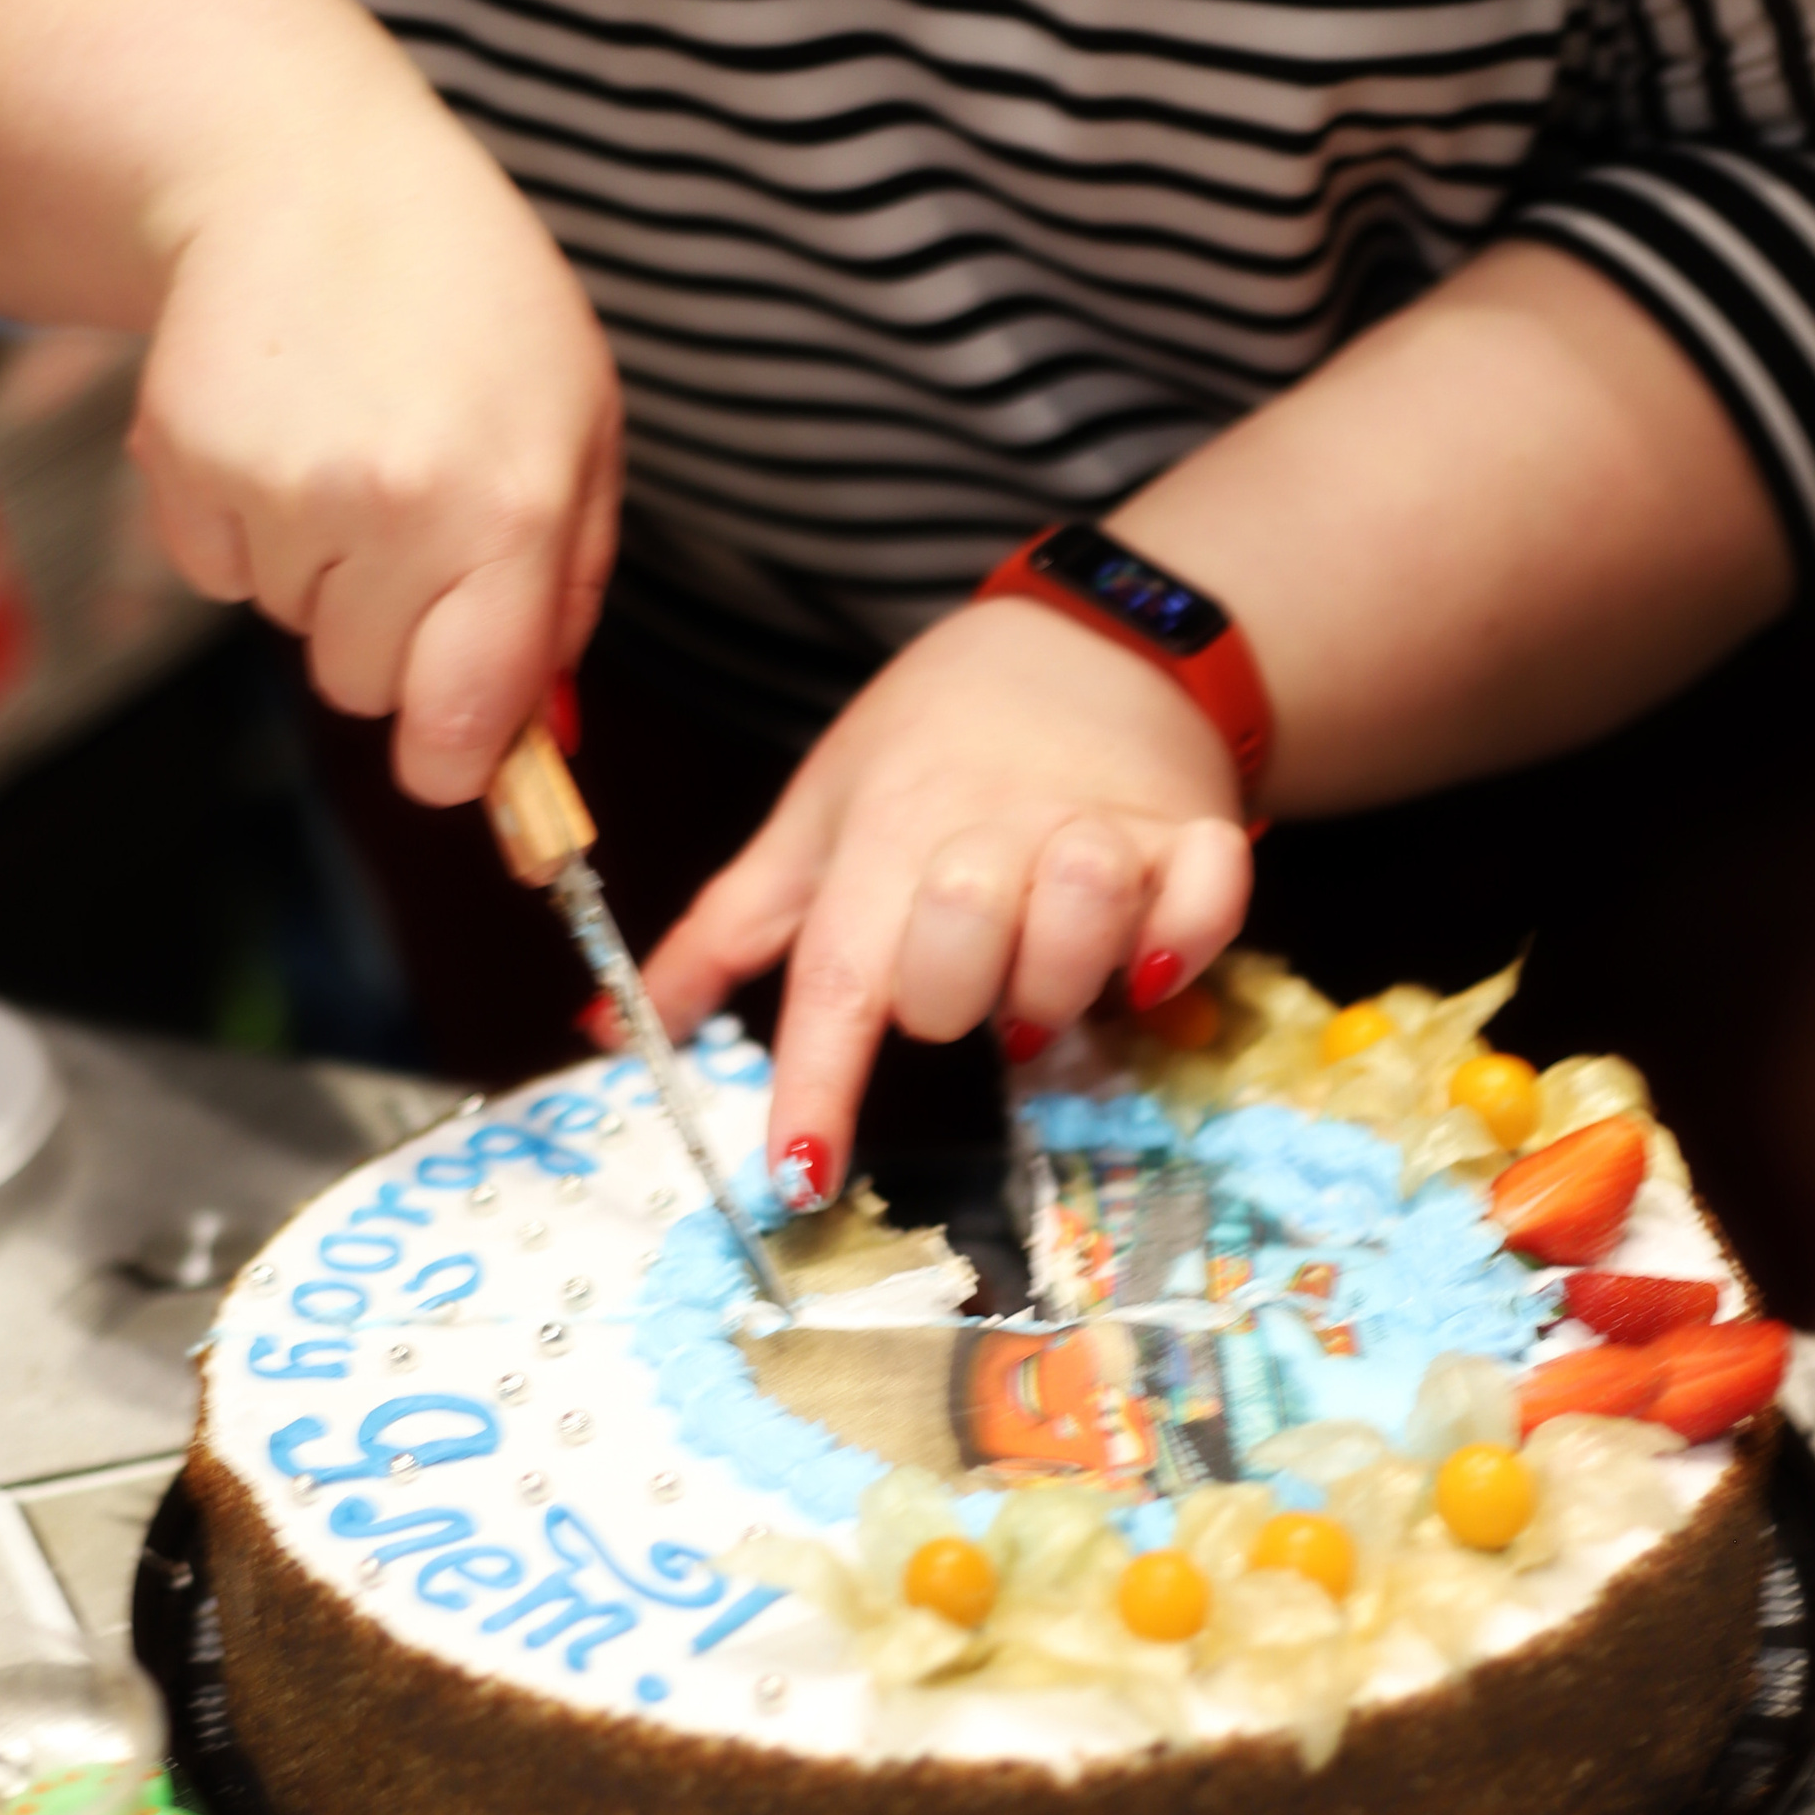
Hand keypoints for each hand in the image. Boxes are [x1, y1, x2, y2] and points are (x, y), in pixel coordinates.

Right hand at [0, 0, 621, 812]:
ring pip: (292, 627)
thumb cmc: (467, 302)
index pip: (463, 721)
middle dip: (389, 634)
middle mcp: (392, 506)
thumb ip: (564, 593)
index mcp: (509, 507)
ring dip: (320, 567)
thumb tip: (533, 742)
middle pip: (364, 688)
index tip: (451, 751)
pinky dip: (243, 525)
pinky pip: (218, 572)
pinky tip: (280, 429)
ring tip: (348, 442)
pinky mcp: (184, 462)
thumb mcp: (575, 429)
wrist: (308, 170)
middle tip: (407, 515)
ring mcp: (278, 485)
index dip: (455, 759)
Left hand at [637, 597, 1253, 1197]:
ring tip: (1045, 959)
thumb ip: (725, 933)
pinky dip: (1182, 941)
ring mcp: (1098, 826)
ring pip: (1080, 936)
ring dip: (1060, 980)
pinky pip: (1202, 906)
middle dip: (953, 1004)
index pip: (840, 975)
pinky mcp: (1191, 829)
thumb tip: (613, 1031)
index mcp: (885, 832)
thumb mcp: (816, 816)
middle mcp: (989, 828)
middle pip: (960, 968)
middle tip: (964, 979)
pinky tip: (1148, 958)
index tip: (801, 1176)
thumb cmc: (932, 743)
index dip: (818, 1084)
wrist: (1085, 638)